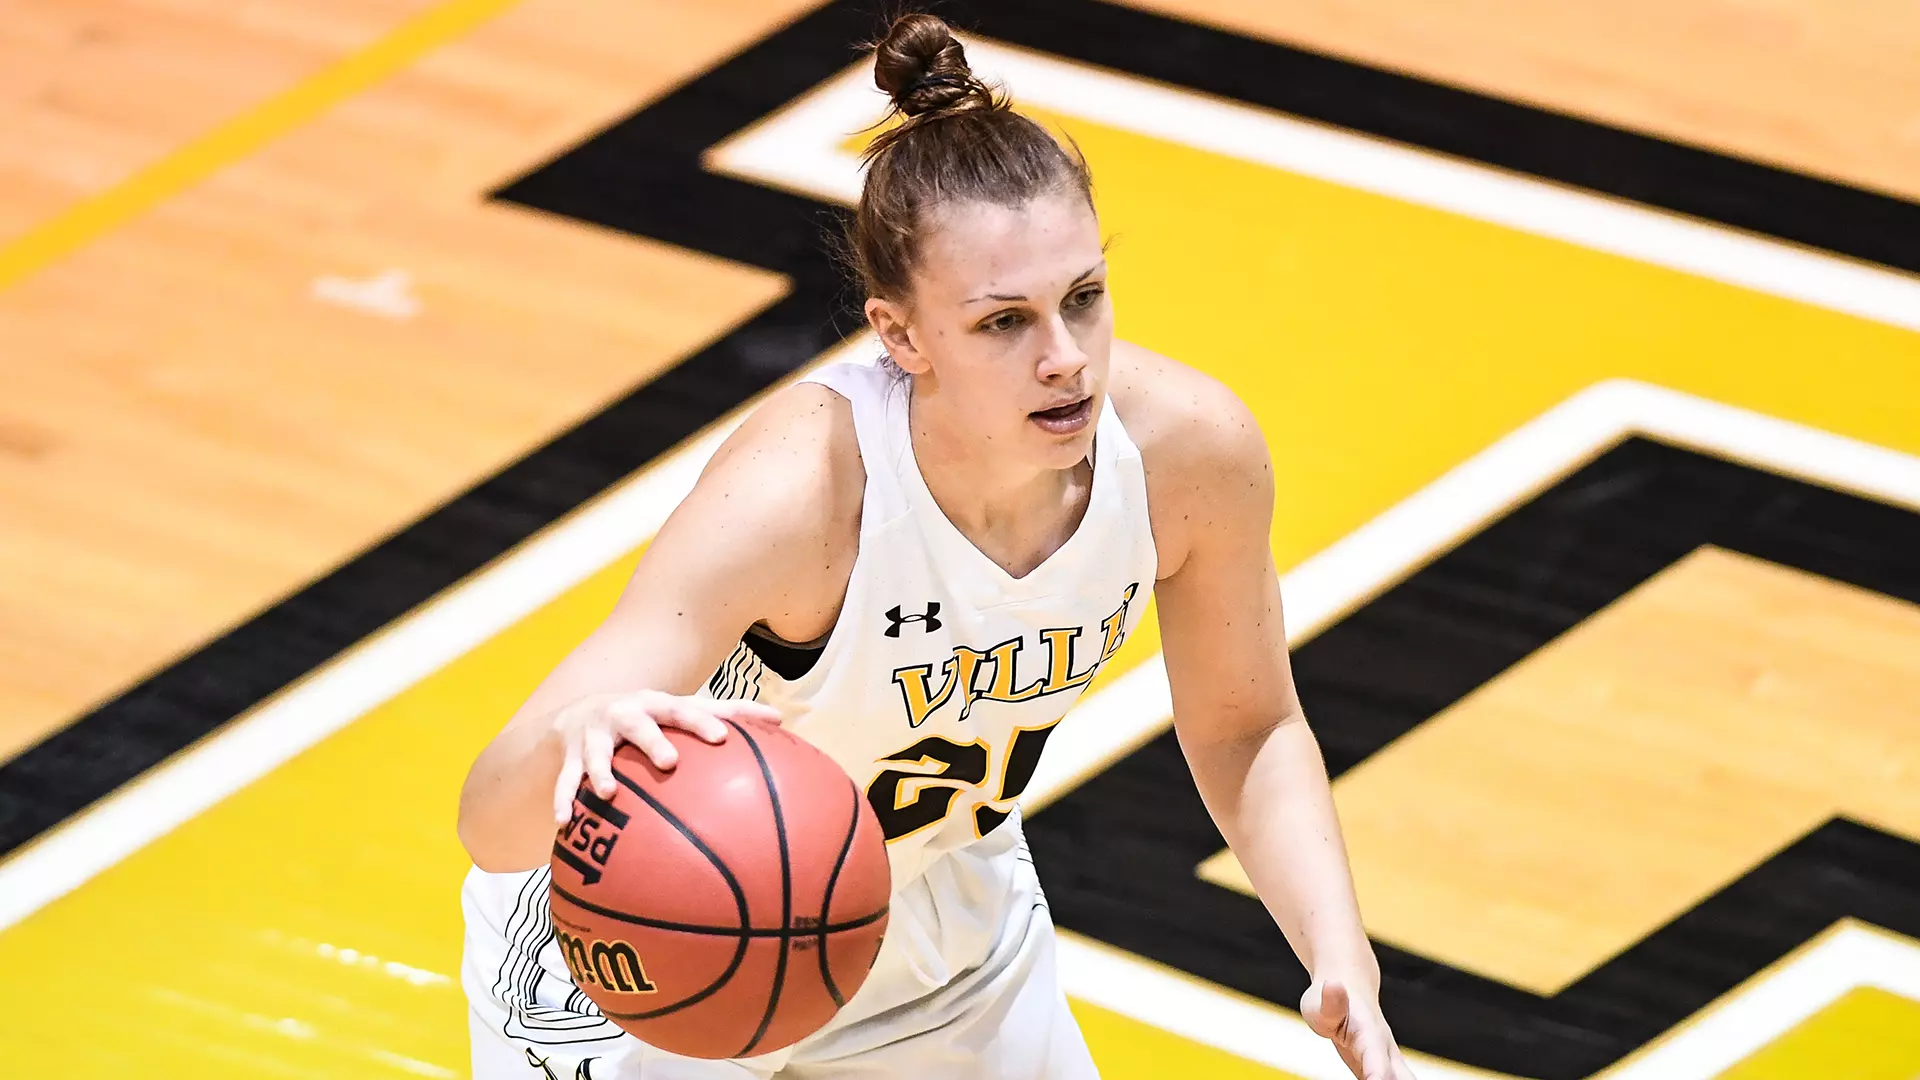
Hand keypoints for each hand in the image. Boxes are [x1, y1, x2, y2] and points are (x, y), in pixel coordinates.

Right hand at [549, 690, 781, 823]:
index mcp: (656, 705)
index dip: (702, 722)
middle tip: (670, 763)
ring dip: (600, 772)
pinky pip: (564, 781)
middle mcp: (624, 714)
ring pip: (597, 753)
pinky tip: (563, 823)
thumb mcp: (681, 710)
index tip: (722, 738)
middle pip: (639, 724)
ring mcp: (594, 735)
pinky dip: (563, 800)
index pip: (684, 709)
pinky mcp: (570, 756)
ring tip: (606, 794)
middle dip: (652, 741)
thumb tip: (781, 719)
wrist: (580, 713)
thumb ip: (727, 714)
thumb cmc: (649, 716)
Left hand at [1303, 978, 1415, 1079]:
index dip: (1379, 1077)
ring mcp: (1388, 1064)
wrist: (1347, 985)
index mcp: (1370, 1035)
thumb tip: (1334, 986)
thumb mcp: (1320, 1001)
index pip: (1377, 1061)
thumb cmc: (1329, 997)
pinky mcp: (1383, 1073)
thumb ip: (1329, 1002)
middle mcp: (1386, 1052)